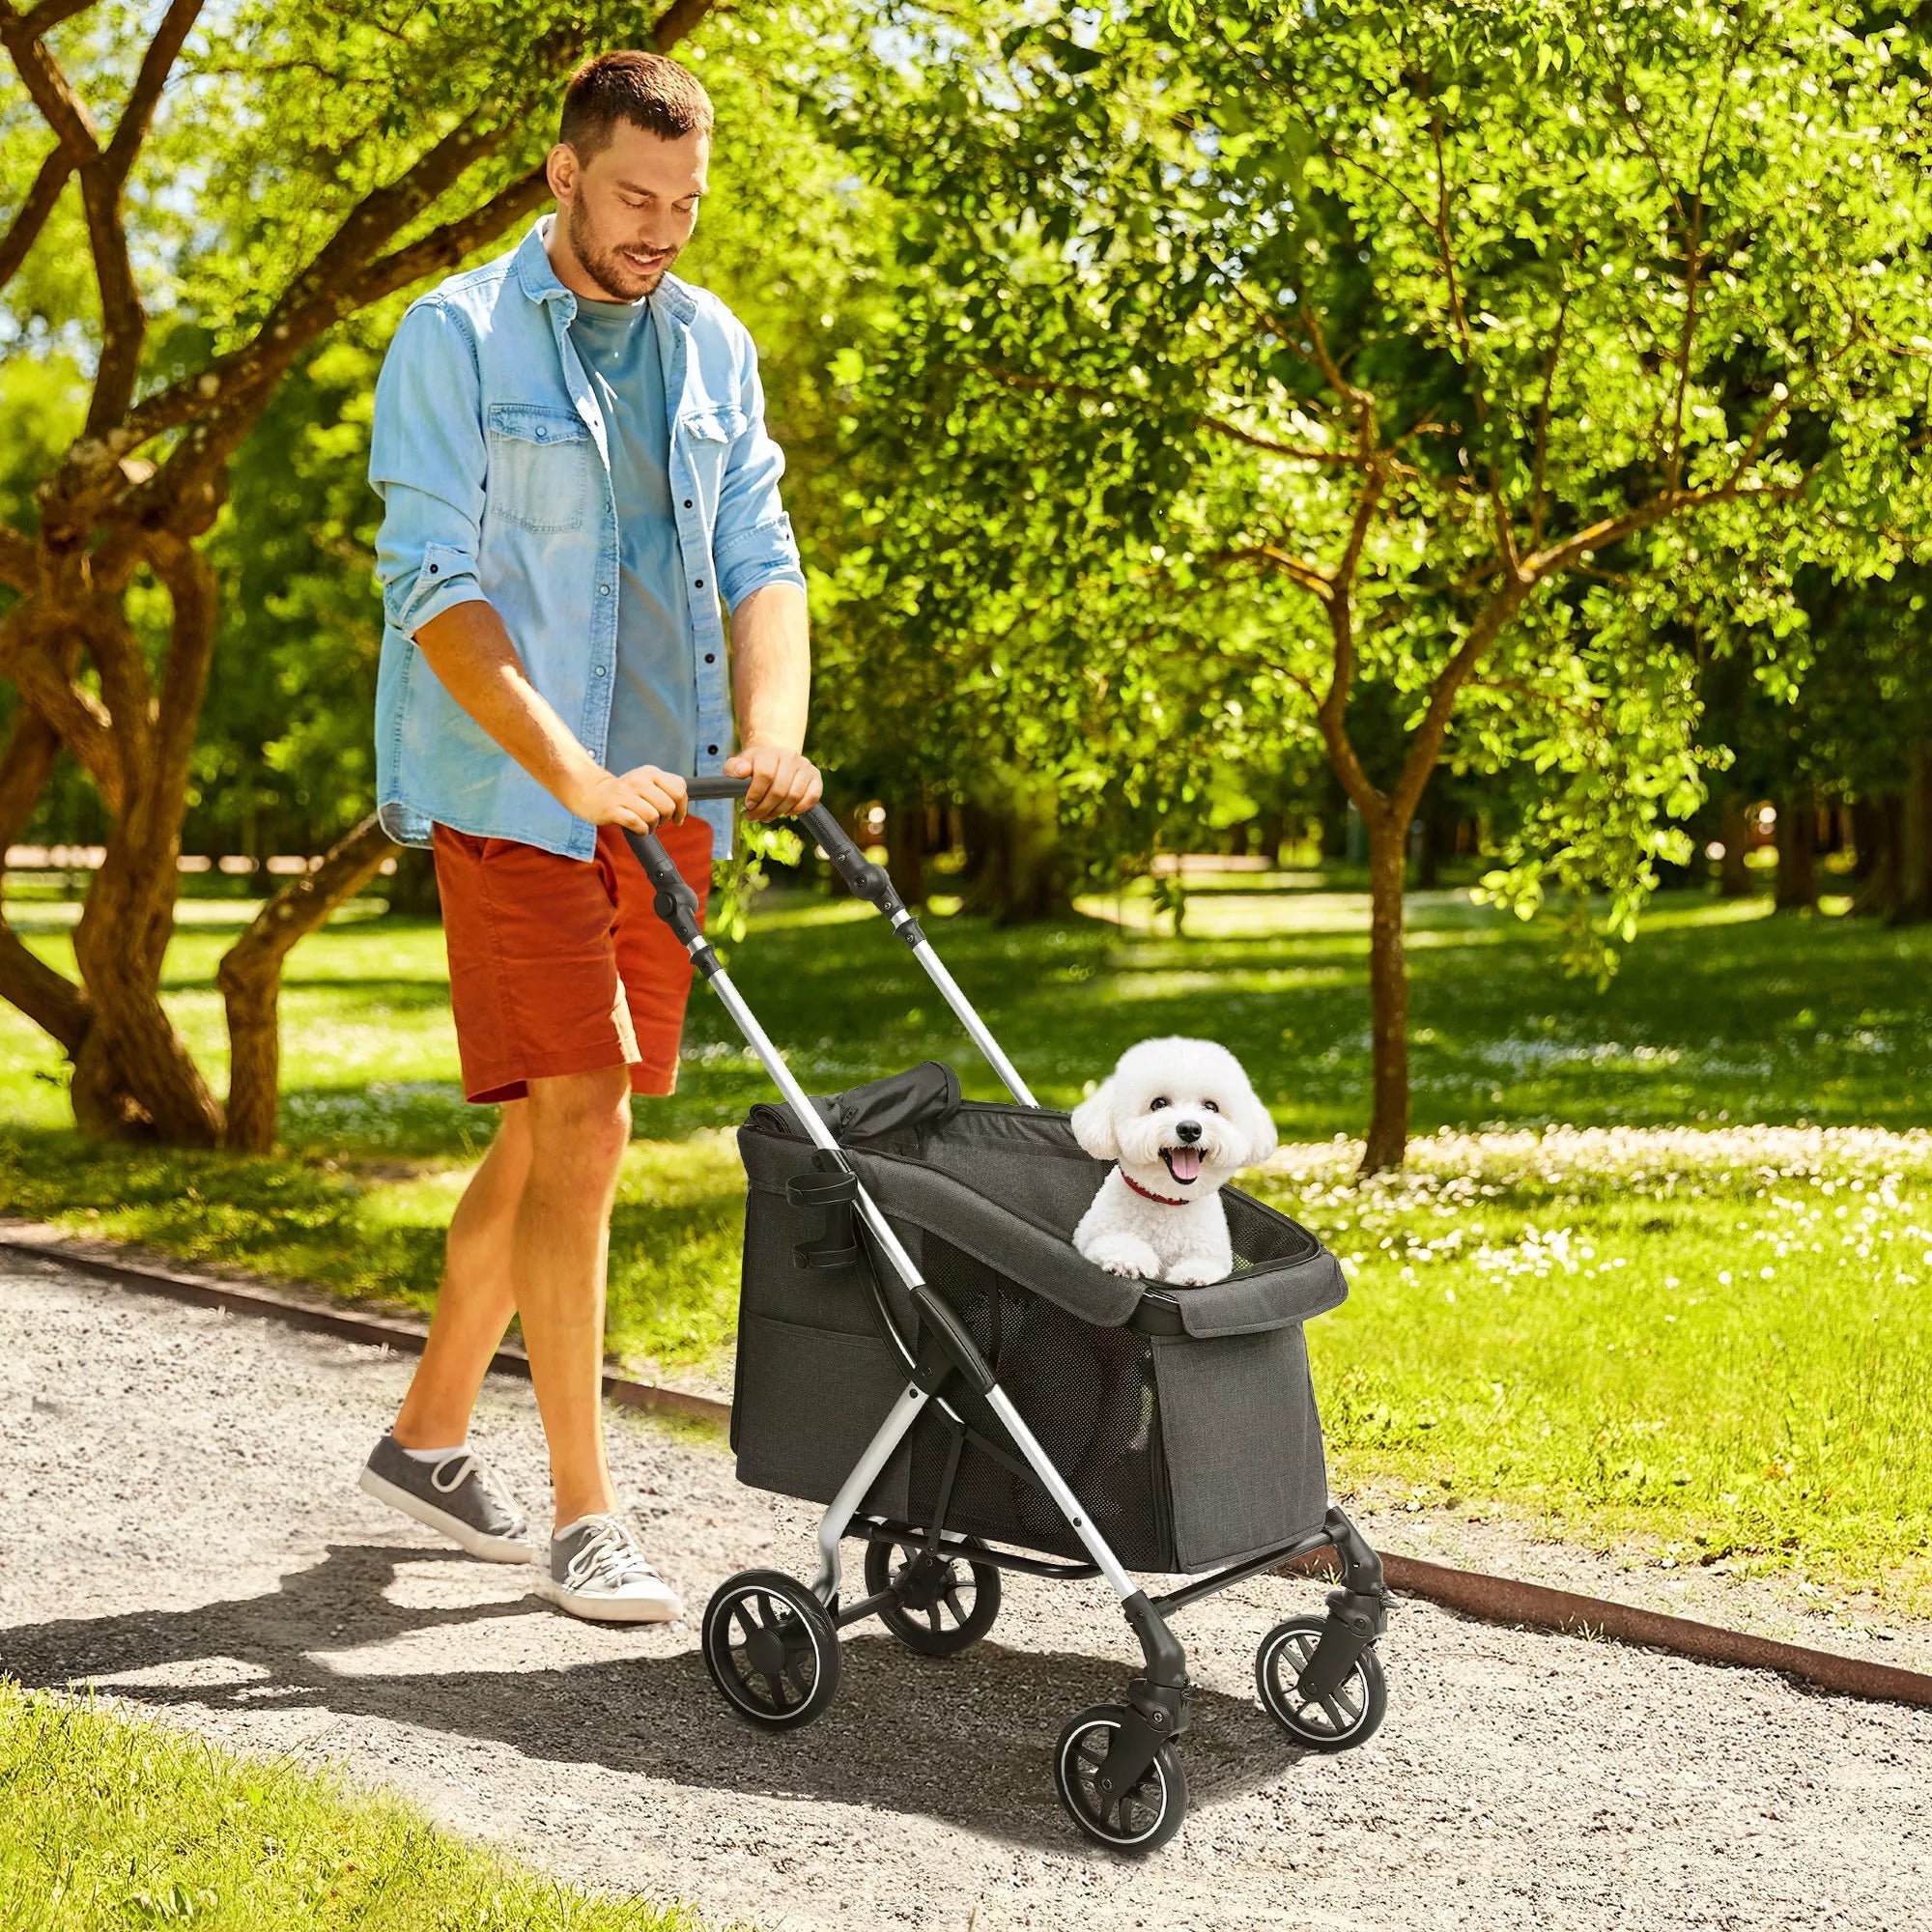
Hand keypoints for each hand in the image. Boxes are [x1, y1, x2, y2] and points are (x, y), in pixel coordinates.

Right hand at [566, 763, 687, 833]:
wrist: (591, 793)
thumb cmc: (625, 792)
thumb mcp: (648, 782)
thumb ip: (668, 788)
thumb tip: (682, 808)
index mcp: (650, 772)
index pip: (679, 790)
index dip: (681, 808)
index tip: (676, 817)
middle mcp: (638, 780)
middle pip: (668, 807)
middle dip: (665, 819)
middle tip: (655, 820)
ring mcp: (625, 794)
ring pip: (653, 817)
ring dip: (652, 826)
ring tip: (644, 824)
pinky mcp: (613, 809)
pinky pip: (638, 824)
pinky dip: (641, 831)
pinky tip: (637, 828)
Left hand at [724, 745, 821, 820]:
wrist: (775, 758)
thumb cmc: (755, 765)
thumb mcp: (739, 764)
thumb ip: (733, 768)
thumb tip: (741, 772)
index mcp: (771, 753)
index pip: (765, 775)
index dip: (755, 794)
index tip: (748, 805)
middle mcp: (791, 757)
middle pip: (779, 790)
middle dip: (764, 808)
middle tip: (754, 816)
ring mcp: (805, 767)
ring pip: (794, 796)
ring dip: (779, 811)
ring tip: (767, 816)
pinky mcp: (816, 778)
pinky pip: (812, 798)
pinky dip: (798, 809)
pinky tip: (786, 811)